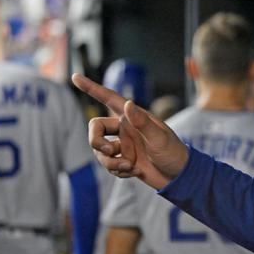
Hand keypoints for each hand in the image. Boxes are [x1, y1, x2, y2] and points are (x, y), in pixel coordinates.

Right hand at [71, 74, 188, 189]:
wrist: (178, 177)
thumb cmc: (174, 153)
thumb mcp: (159, 138)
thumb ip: (142, 122)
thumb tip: (127, 103)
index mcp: (134, 117)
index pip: (109, 99)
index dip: (92, 88)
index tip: (75, 77)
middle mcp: (125, 128)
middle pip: (95, 128)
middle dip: (96, 141)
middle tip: (110, 151)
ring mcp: (122, 144)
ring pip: (98, 150)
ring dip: (110, 162)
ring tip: (130, 167)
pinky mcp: (122, 160)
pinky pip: (107, 165)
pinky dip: (118, 171)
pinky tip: (135, 172)